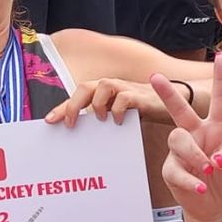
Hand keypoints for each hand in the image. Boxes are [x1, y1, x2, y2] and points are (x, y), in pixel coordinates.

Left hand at [46, 77, 177, 127]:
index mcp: (101, 92)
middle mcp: (110, 87)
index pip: (76, 97)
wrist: (173, 101)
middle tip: (69, 124)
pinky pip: (125, 98)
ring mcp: (125, 88)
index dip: (61, 108)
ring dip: (97, 104)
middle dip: (73, 105)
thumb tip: (81, 136)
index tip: (48, 121)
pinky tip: (118, 121)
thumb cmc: (139, 110)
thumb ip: (101, 120)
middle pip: (85, 87)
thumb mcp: (116, 115)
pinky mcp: (140, 96)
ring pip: (103, 86)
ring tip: (99, 119)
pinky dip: (119, 109)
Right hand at [156, 54, 221, 221]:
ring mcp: (182, 151)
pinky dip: (191, 181)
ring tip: (208, 170)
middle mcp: (198, 134)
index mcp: (219, 128)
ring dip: (194, 155)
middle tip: (155, 76)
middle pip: (180, 109)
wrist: (220, 209)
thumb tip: (214, 159)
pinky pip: (175, 169)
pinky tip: (202, 187)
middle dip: (168, 93)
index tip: (221, 57)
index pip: (221, 100)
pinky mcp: (172, 169)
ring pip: (177, 140)